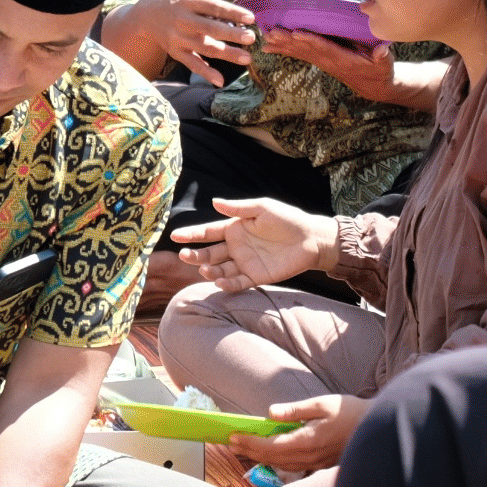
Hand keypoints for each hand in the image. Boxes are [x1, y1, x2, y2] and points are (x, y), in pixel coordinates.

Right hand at [133, 0, 256, 80]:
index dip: (232, 12)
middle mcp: (183, 20)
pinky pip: (192, 63)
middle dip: (232, 34)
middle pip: (210, 28)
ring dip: (227, 54)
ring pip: (205, 47)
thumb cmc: (176, 0)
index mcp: (189, 1)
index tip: (251, 18)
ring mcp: (179, 38)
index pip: (214, 7)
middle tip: (251, 38)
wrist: (147, 15)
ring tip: (247, 58)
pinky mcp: (176, 52)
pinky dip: (205, 73)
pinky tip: (220, 80)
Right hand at [171, 196, 336, 290]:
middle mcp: (235, 247)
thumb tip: (214, 202)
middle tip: (184, 256)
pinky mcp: (257, 277)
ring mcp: (245, 263)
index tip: (175, 236)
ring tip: (205, 270)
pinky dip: (228, 284)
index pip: (208, 232)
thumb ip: (238, 209)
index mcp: (234, 229)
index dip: (191, 234)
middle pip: (210, 253)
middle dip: (195, 255)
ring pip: (220, 270)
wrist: (311, 239)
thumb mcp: (262, 208)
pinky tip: (220, 282)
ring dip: (210, 271)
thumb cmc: (287, 219)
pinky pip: (238, 283)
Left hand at [230, 394, 366, 472]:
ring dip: (261, 457)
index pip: (271, 445)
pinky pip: (294, 466)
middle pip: (273, 458)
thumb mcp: (321, 404)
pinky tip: (271, 454)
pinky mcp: (321, 464)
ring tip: (244, 448)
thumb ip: (295, 411)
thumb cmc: (351, 412)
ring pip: (282, 464)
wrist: (378, 428)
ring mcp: (316, 463)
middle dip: (250, 451)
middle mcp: (310, 456)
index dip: (250, 442)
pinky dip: (278, 460)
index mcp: (308, 441)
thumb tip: (270, 413)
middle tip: (230, 444)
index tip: (233, 437)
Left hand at [259, 27, 445, 111]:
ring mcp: (323, 61)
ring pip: (299, 51)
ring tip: (265, 38)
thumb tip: (381, 50)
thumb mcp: (384, 64)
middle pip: (305, 49)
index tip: (296, 33)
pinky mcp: (320, 60)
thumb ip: (381, 57)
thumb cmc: (379, 71)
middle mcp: (329, 60)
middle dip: (288, 41)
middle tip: (271, 33)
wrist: (373, 85)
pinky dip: (284, 48)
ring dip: (282, 45)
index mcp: (342, 59)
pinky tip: (269, 45)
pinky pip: (300, 53)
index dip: (310, 40)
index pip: (324, 47)